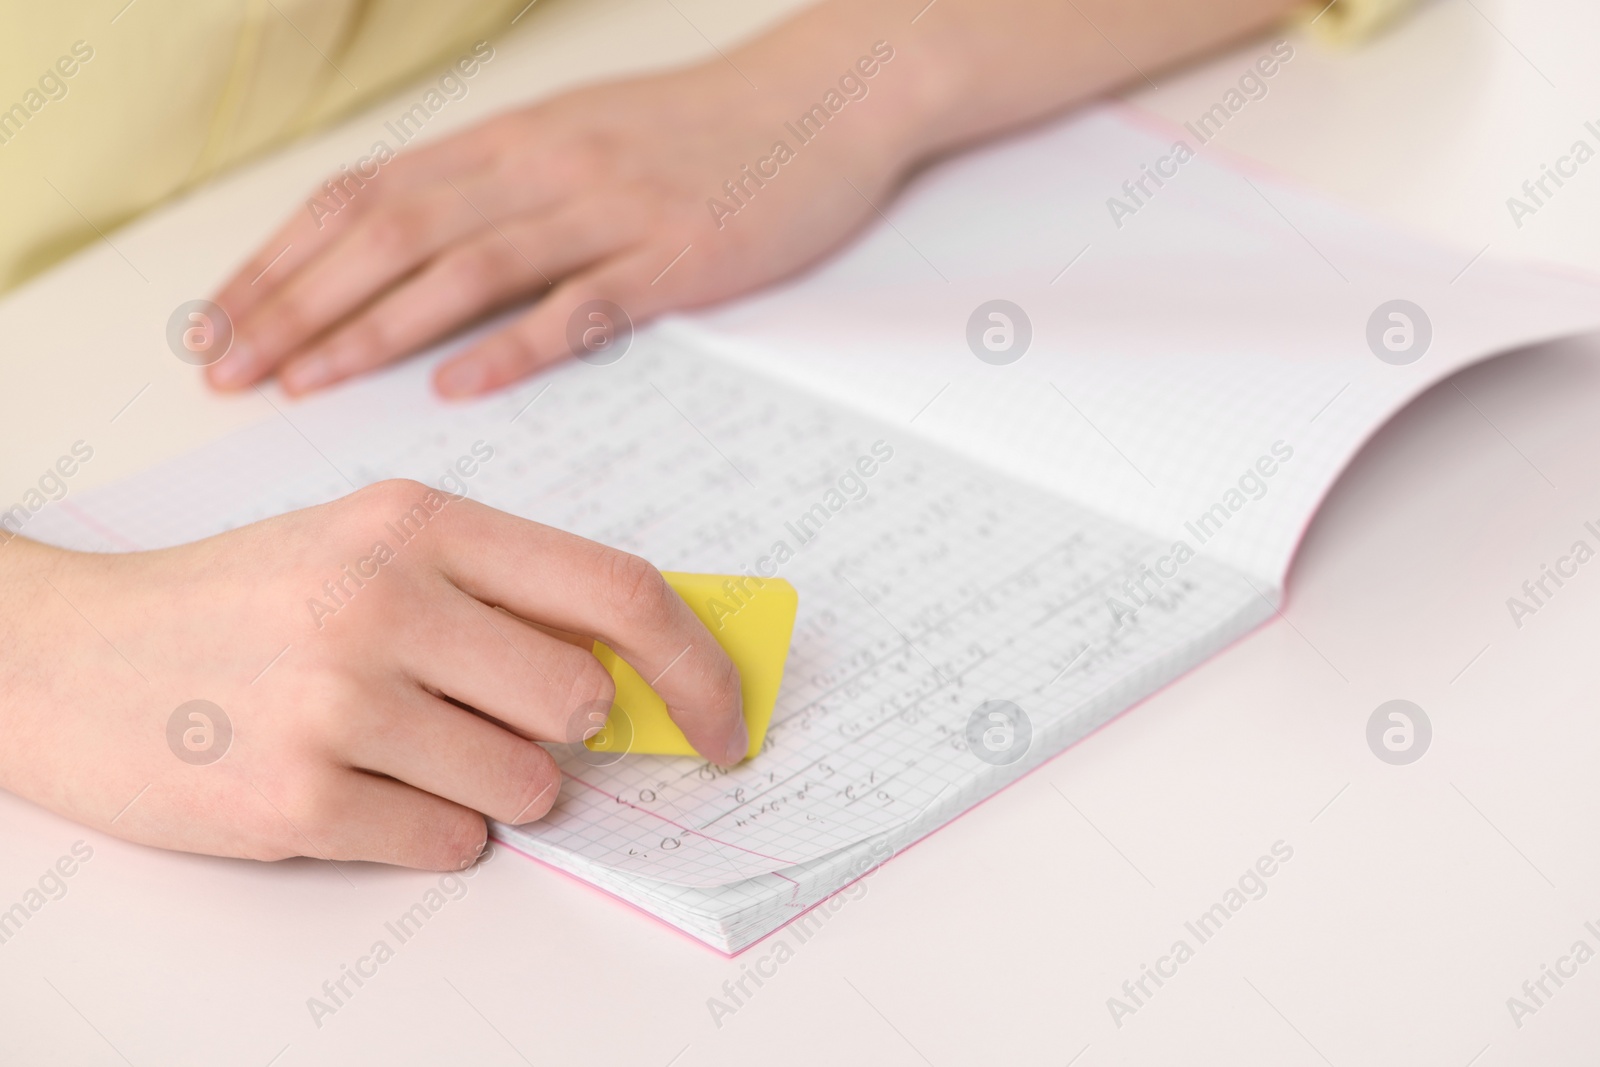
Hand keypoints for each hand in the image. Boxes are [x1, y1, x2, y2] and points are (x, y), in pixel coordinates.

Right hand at [0, 481, 744, 868]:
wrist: (64, 656)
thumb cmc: (242, 601)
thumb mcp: (370, 547)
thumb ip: (502, 593)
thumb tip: (641, 671)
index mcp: (420, 520)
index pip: (619, 593)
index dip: (698, 668)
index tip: (724, 722)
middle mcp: (385, 598)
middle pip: (580, 700)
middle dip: (562, 731)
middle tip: (492, 721)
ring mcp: (340, 701)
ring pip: (528, 785)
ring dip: (491, 786)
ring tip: (399, 748)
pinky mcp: (299, 800)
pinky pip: (453, 844)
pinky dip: (430, 830)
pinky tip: (354, 786)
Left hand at [208, 38, 926, 398]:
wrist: (826, 99)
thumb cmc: (699, 130)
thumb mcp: (578, 137)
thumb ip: (495, 188)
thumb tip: (407, 252)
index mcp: (509, 138)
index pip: (363, 196)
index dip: (280, 261)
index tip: (219, 321)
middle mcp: (541, 166)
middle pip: (390, 233)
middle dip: (295, 303)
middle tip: (227, 367)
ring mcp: (608, 209)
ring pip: (465, 268)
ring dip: (374, 329)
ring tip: (305, 384)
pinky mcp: (676, 258)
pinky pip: (582, 306)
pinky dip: (514, 347)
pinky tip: (457, 388)